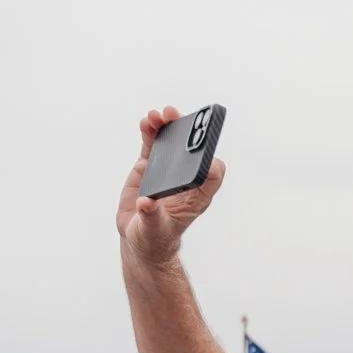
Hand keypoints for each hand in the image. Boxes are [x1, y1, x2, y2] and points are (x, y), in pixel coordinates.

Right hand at [117, 105, 226, 267]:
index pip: (212, 175)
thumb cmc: (154, 236)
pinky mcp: (150, 166)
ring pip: (172, 142)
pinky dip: (150, 132)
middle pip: (192, 150)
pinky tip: (146, 122)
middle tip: (176, 118)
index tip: (201, 154)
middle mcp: (185, 179)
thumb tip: (146, 203)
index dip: (209, 162)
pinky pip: (152, 144)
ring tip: (157, 116)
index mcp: (196, 196)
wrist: (140, 236)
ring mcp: (168, 170)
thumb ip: (150, 216)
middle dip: (187, 133)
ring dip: (167, 126)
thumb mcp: (154, 229)